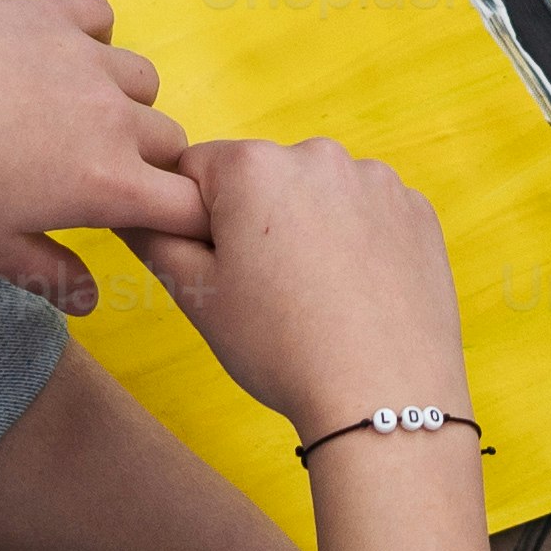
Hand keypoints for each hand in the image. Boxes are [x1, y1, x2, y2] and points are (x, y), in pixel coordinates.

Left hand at [0, 0, 206, 313]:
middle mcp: (113, 115)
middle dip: (148, 162)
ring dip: (124, 100)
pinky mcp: (54, 9)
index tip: (152, 221)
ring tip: (72, 112)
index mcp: (107, 183)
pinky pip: (101, 19)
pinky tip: (53, 55)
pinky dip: (92, 38)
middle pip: (171, 140)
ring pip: (142, 79)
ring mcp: (87, 55)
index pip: (192, 205)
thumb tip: (91, 300)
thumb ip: (49, 275)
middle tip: (93, 171)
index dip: (186, 218)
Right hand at [130, 132, 471, 438]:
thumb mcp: (198, 297)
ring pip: (317, 193)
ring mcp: (377, 179)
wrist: (384, 396)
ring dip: (308, 225)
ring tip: (316, 296)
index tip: (217, 268)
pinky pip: (368, 212)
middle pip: (262, 177)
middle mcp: (319, 153)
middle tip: (266, 291)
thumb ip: (154, 238)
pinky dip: (357, 240)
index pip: (196, 170)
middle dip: (254, 219)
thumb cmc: (282, 349)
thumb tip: (132, 209)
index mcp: (255, 166)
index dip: (194, 220)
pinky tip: (356, 293)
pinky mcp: (418, 209)